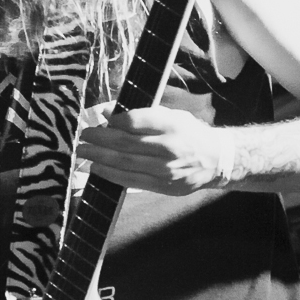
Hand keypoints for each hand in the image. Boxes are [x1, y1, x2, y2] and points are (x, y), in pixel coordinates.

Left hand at [77, 105, 229, 194]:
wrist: (216, 160)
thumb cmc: (189, 133)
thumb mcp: (172, 116)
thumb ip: (142, 114)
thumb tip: (107, 113)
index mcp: (173, 125)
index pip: (136, 120)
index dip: (115, 120)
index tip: (102, 118)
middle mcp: (170, 148)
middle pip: (125, 143)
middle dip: (99, 140)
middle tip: (83, 136)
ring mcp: (167, 170)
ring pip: (124, 164)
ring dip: (99, 158)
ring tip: (83, 153)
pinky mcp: (164, 186)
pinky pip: (131, 181)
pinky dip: (110, 175)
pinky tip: (97, 169)